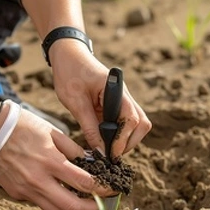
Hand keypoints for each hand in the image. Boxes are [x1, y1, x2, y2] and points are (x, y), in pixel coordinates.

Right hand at [0, 109, 114, 209]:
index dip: (102, 190)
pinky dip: (53, 201)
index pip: (85, 183)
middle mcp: (39, 180)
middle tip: (100, 204)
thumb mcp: (52, 132)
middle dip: (91, 209)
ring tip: (81, 202)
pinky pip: (40, 204)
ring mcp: (26, 190)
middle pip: (72, 207)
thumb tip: (91, 162)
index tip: (111, 190)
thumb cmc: (22, 126)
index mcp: (51, 161)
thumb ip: (73, 149)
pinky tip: (57, 191)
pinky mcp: (16, 193)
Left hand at [50, 40, 151, 157]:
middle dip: (129, 142)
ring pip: (136, 124)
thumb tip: (100, 151)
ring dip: (125, 139)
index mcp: (116, 90)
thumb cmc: (70, 72)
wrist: (67, 54)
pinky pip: (123, 122)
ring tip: (107, 150)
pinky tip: (103, 142)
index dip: (123, 140)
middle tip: (111, 155)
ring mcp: (121, 99)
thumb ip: (89, 126)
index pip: (131, 119)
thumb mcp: (75, 102)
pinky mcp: (114, 104)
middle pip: (141, 124)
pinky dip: (117, 134)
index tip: (111, 155)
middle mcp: (124, 95)